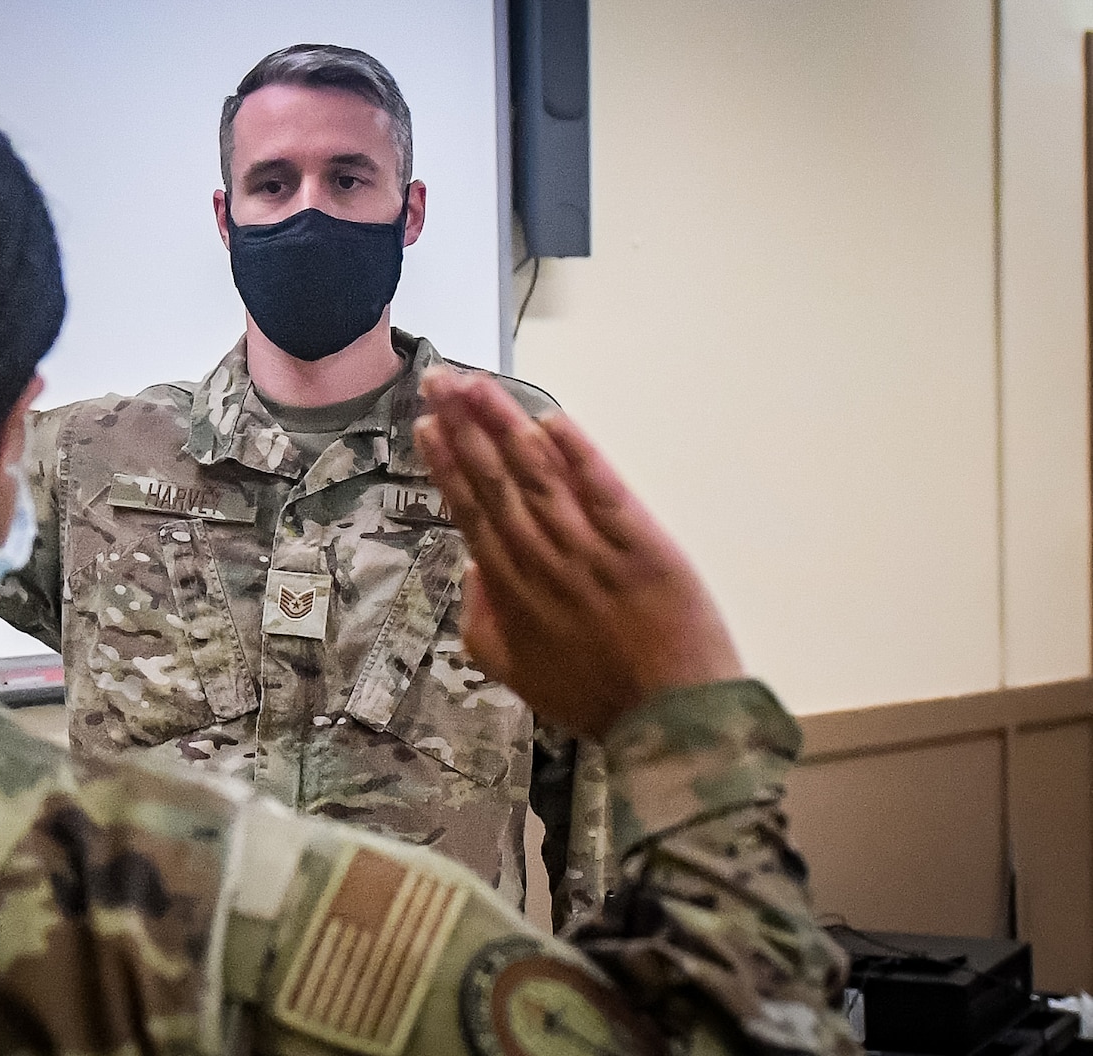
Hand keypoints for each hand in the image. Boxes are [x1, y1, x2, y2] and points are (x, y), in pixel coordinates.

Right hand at [413, 370, 741, 738]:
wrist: (674, 721)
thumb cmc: (595, 699)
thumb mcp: (517, 675)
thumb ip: (482, 623)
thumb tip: (472, 569)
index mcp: (511, 590)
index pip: (472, 513)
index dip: (448, 466)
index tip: (428, 425)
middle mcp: (543, 560)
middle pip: (496, 482)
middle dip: (465, 428)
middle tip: (440, 380)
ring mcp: (590, 548)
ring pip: (539, 476)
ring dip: (506, 425)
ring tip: (478, 385)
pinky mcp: (640, 542)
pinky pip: (601, 490)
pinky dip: (577, 454)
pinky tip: (551, 420)